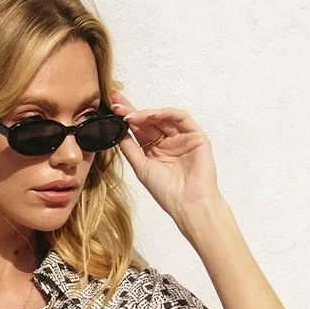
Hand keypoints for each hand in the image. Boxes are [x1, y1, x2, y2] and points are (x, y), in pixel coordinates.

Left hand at [110, 88, 224, 225]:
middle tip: (117, 105)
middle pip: (149, 120)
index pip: (139, 129)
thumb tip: (116, 131)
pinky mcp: (196, 135)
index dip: (126, 117)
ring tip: (132, 115)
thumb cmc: (166, 191)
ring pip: (164, 116)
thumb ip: (129, 148)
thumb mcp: (141, 167)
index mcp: (154, 150)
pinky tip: (154, 115)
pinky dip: (167, 113)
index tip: (113, 107)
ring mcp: (182, 137)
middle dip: (133, 111)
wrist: (188, 203)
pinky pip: (181, 117)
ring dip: (147, 113)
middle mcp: (168, 141)